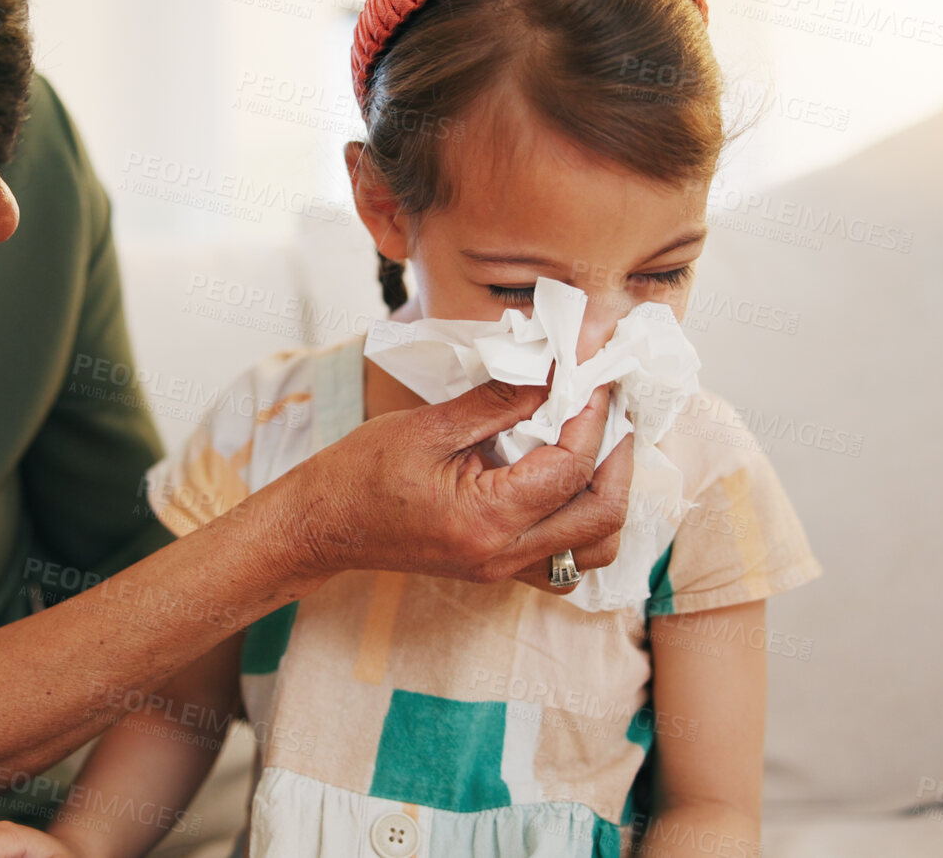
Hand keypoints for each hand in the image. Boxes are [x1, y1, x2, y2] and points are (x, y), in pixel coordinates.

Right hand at [263, 379, 630, 595]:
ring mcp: (502, 569)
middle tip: (610, 410)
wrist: (323, 524)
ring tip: (598, 446)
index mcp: (487, 518)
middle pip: (602, 518)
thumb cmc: (362, 473)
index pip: (572, 469)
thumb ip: (500, 402)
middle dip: (619, 458)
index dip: (592, 418)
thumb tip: (552, 374)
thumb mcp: (430, 426)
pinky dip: (582, 524)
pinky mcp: (497, 568)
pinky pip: (564, 561)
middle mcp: (503, 554)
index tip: (593, 379)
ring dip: (609, 497)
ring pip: (593, 550)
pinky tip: (568, 484)